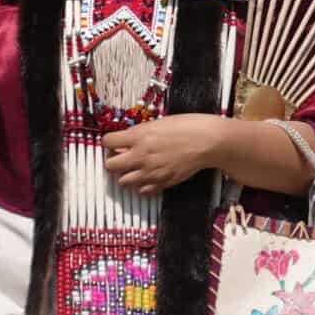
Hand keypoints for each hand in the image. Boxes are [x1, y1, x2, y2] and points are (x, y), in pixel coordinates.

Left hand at [102, 114, 223, 195]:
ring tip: (134, 167)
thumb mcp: (157, 123)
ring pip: (123, 181)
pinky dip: (141, 185)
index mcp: (139, 136)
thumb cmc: (185, 126)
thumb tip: (124, 141)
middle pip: (110, 165)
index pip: (107, 142)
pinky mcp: (163, 183)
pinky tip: (148, 176)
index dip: (108, 141)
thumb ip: (138, 133)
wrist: (208, 141)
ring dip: (125, 174)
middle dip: (112, 160)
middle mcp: (141, 156)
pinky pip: (142, 191)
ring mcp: (151, 172)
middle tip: (121, 156)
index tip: (113, 141)